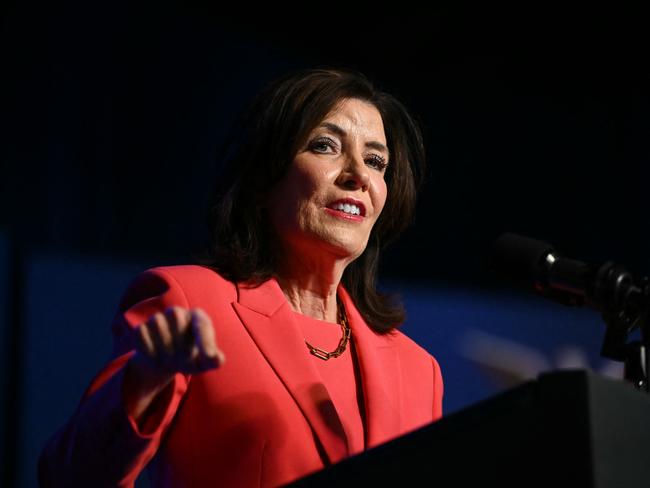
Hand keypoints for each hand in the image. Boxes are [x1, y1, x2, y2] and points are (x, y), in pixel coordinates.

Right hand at [124, 307, 224, 421]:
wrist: (165, 362)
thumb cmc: (190, 357)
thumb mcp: (204, 362)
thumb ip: (214, 360)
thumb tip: (217, 359)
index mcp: (198, 317)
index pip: (202, 324)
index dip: (206, 341)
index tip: (210, 357)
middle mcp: (177, 312)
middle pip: (179, 324)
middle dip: (182, 348)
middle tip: (183, 360)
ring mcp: (157, 319)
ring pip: (159, 330)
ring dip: (166, 351)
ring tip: (170, 360)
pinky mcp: (140, 329)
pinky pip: (142, 337)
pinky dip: (150, 352)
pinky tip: (156, 358)